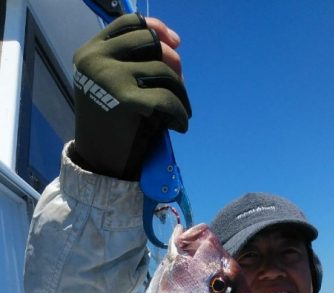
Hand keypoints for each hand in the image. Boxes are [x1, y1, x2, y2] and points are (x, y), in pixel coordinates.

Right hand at [72, 13, 191, 179]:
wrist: (99, 164)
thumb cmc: (112, 126)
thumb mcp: (116, 84)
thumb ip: (137, 61)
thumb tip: (174, 44)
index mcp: (89, 53)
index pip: (129, 24)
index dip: (156, 29)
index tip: (175, 43)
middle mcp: (95, 60)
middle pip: (150, 42)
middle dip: (172, 63)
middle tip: (180, 87)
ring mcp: (109, 78)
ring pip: (164, 71)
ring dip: (180, 93)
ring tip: (181, 112)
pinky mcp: (126, 101)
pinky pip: (167, 99)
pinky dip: (180, 113)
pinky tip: (180, 126)